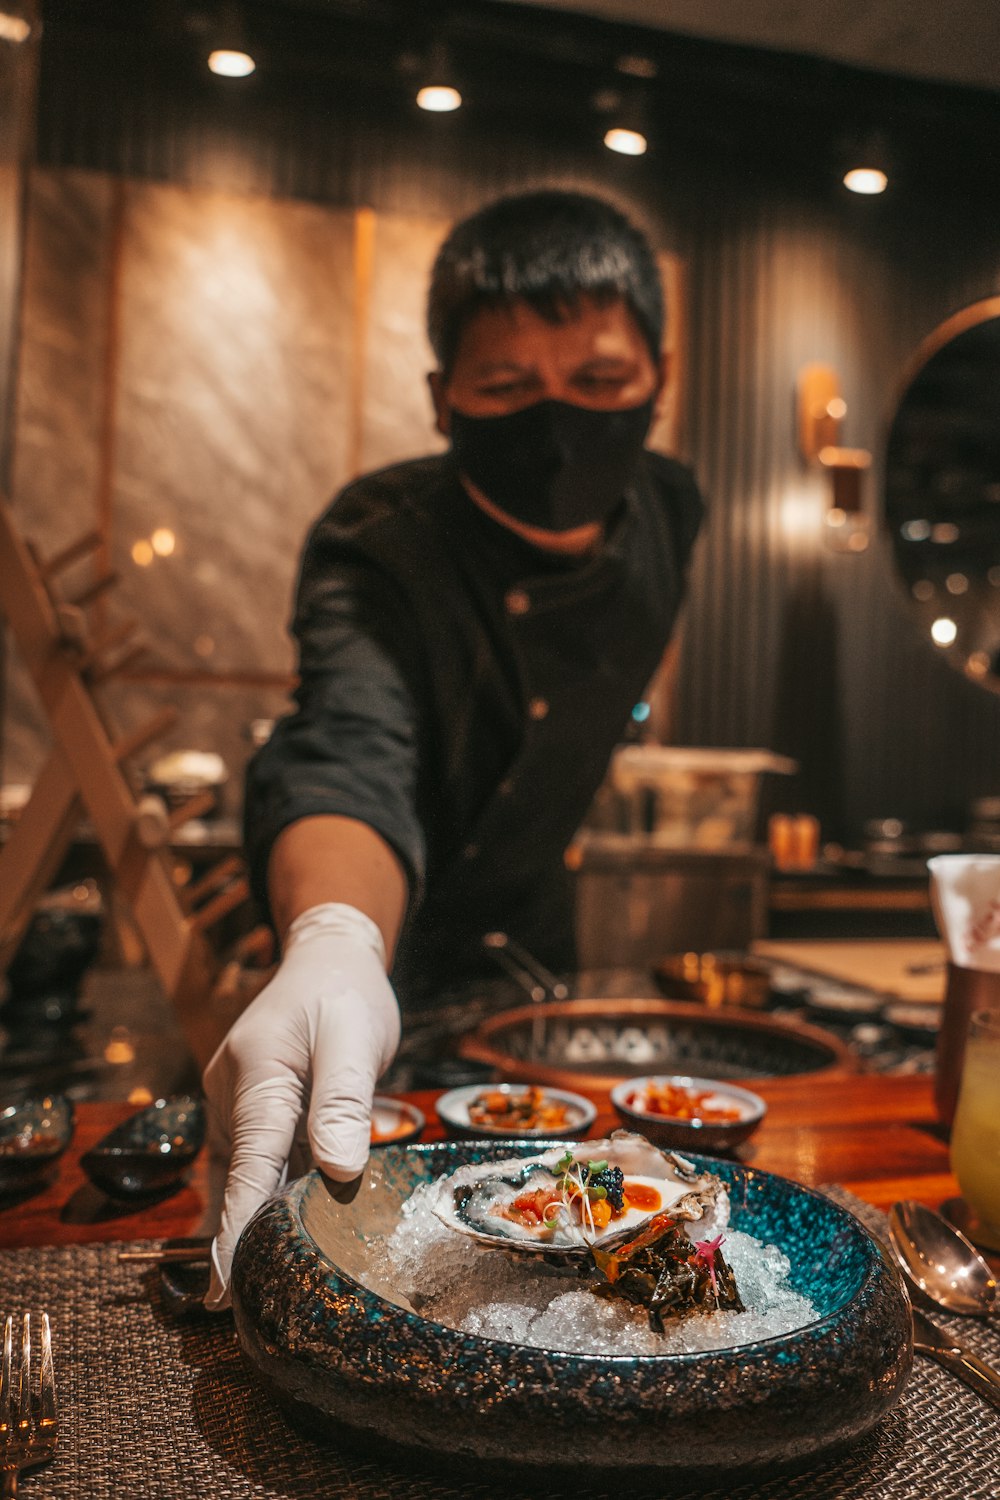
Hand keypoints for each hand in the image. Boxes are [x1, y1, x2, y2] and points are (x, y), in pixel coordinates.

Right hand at [202, 901, 400, 1308]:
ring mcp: (240, 1102)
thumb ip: (343, 1101)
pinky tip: (288, 1234)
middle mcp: (235, 1092)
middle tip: (255, 1310)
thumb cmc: (346, 994)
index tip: (226, 1286)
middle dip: (246, 1238)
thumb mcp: (354, 1038)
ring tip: (271, 1288)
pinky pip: (262, 1159)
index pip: (248, 1164)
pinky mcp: (255, 1109)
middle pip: (245, 1176)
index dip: (239, 1227)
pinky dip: (274, 1192)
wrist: (329, 957)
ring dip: (262, 1218)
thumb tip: (338, 1170)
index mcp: (256, 1073)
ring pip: (253, 1172)